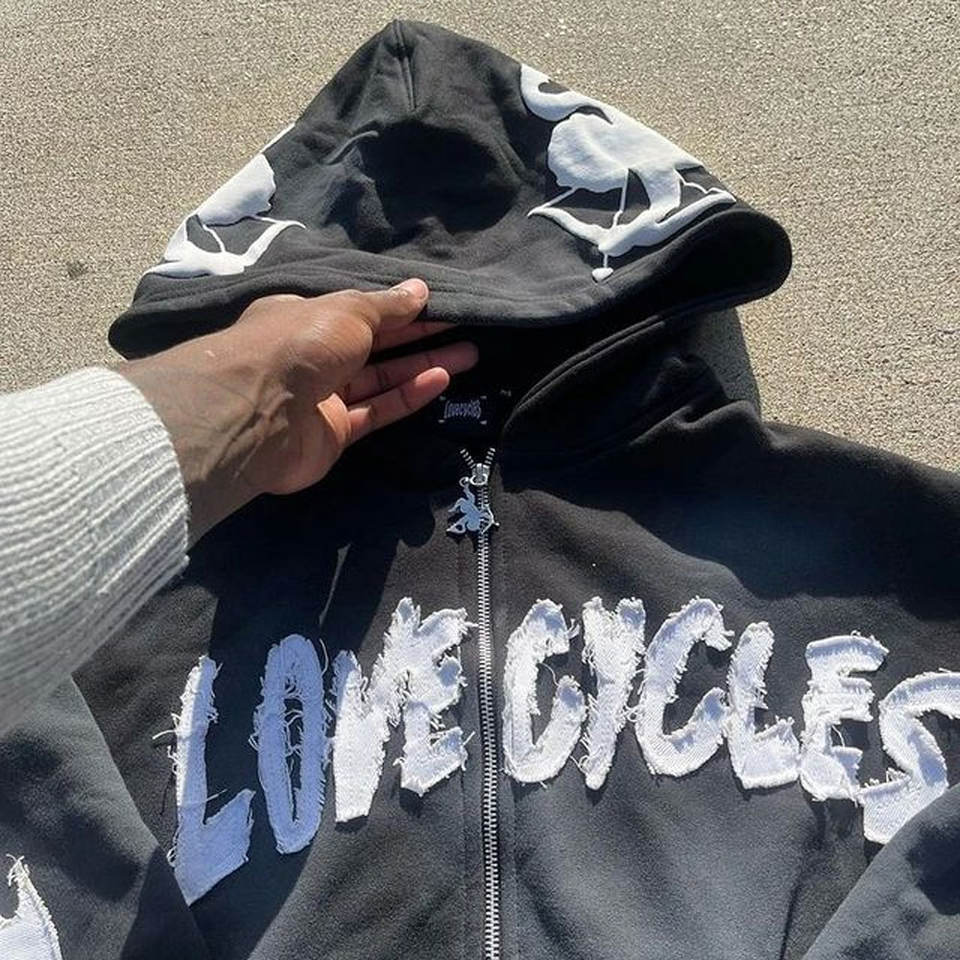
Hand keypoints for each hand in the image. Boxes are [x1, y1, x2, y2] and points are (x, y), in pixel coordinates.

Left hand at [120, 279, 476, 543]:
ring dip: (422, 365)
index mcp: (306, 318)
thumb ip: (387, 305)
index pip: (359, 311)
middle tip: (465, 328)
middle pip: (375, 344)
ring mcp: (323, 398)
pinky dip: (407, 396)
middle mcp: (313, 356)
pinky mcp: (335, 434)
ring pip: (381, 379)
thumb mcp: (347, 310)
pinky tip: (441, 380)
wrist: (257, 414)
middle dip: (419, 336)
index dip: (399, 308)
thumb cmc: (299, 344)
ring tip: (468, 353)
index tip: (438, 305)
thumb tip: (420, 289)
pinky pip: (377, 410)